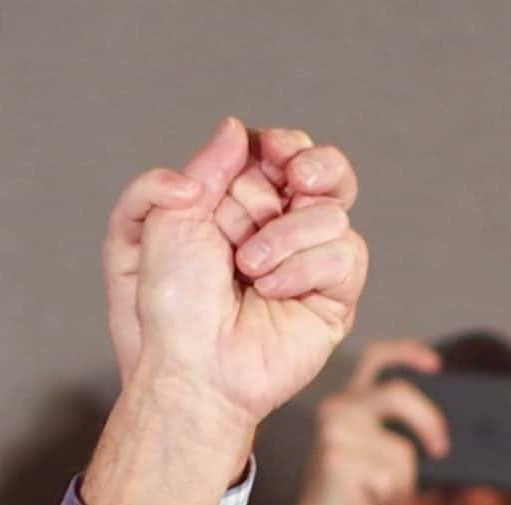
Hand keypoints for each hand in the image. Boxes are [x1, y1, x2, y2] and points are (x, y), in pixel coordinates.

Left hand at [88, 123, 368, 504]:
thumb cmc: (168, 305)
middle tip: (294, 176)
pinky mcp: (334, 299)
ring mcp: (308, 264)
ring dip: (287, 234)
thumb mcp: (163, 219)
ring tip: (249, 269)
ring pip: (334, 211)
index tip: (268, 152)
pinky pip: (347, 255)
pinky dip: (305, 267)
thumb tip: (236, 130)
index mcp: (236, 207)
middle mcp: (277, 230)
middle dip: (313, 164)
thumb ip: (199, 167)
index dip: (281, 145)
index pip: (279, 153)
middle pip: (326, 170)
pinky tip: (272, 291)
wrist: (190, 367)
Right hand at [267, 338, 444, 504]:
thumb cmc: (354, 495)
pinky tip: (363, 502)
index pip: (376, 359)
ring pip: (401, 453)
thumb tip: (441, 434)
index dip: (407, 353)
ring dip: (400, 483)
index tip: (437, 365)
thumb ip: (399, 434)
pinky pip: (389, 477)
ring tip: (375, 494)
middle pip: (399, 395)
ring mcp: (335, 431)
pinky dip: (387, 497)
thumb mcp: (380, 456)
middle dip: (429, 421)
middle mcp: (338, 409)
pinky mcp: (338, 458)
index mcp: (348, 402)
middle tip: (442, 449)